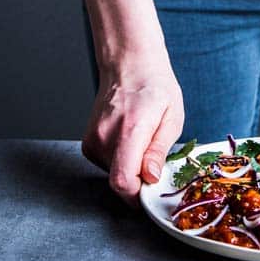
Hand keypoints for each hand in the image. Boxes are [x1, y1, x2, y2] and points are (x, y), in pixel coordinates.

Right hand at [81, 56, 184, 208]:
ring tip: (142, 141)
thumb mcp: (172, 117)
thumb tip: (150, 179)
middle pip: (119, 182)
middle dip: (139, 181)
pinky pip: (105, 165)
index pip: (123, 180)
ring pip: (113, 175)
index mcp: (130, 129)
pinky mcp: (88, 143)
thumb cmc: (155, 86)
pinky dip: (119, 161)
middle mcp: (105, 136)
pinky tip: (129, 140)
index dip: (138, 196)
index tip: (151, 192)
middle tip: (153, 160)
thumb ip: (159, 151)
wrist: (129, 64)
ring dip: (130, 169)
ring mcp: (93, 139)